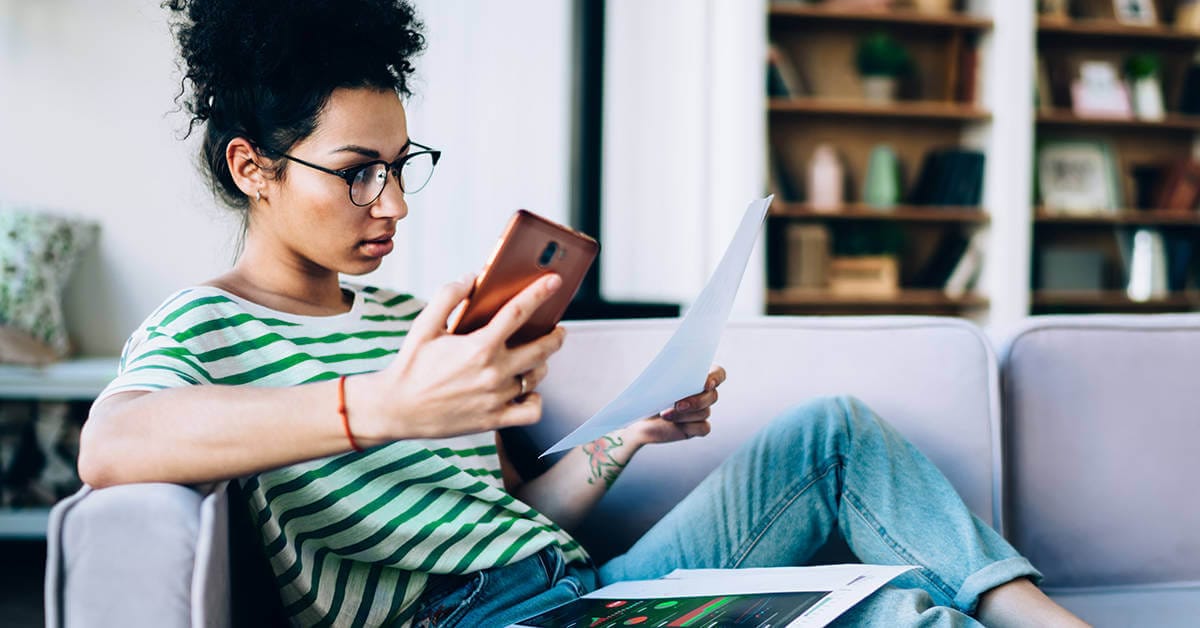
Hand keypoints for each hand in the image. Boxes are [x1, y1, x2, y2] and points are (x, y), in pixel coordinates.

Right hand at [350, 273, 566, 442]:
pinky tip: (527, 391)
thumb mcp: (424, 325)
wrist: (396, 409)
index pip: (518, 312)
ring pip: (536, 377)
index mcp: (478, 346)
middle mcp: (493, 372)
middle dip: (555, 336)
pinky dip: (535, 400)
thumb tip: (470, 278)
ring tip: (535, 358)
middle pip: (541, 349)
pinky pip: (531, 410)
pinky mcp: (494, 419)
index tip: (554, 281)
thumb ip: (447, 297)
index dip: (539, 293)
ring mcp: (496, 398)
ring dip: (541, 365)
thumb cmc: (411, 365)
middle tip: (557, 329)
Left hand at [622, 365, 726, 446]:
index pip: (718, 373)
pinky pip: (704, 428)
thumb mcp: (654, 380)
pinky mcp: (696, 428)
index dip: (716, 377)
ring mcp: (701, 411)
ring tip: (664, 414)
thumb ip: (669, 373)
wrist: (638, 418)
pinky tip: (674, 424)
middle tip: (677, 404)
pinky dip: (689, 426)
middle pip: (713, 395)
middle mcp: (702, 393)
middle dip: (696, 401)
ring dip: (684, 414)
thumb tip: (676, 371)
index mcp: (696, 376)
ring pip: (705, 412)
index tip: (706, 383)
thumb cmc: (646, 395)